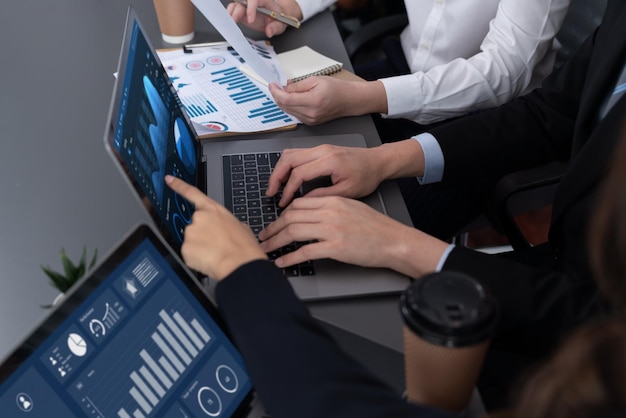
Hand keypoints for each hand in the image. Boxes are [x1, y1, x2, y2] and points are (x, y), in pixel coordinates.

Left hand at [165, 175, 266, 279]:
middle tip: (215, 244)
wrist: (240, 264)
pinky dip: (196, 258)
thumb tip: (225, 229)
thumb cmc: (244, 247)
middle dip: (201, 234)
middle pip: (194, 225)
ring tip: (215, 253)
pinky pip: (188, 253)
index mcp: (213, 209)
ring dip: (199, 247)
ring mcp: (190, 232)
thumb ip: (226, 223)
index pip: (191, 193)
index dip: (178, 185)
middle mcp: (199, 218)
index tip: (168, 180)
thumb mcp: (241, 227)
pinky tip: (209, 260)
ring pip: (191, 241)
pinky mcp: (185, 248)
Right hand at [226, 0, 301, 37]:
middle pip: (242, 1)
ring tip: (229, 23)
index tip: (250, 20)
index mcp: (263, 1)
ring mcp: (246, 8)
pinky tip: (228, 23)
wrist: (275, 18)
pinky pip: (233, 11)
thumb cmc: (278, 18)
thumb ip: (275, 27)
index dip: (251, 8)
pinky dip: (229, 16)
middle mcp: (253, 3)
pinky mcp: (242, 14)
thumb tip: (269, 32)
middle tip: (235, 21)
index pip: (255, 0)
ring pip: (235, 5)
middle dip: (237, 11)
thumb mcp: (280, 24)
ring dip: (231, 13)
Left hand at [258, 196, 448, 276]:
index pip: (298, 204)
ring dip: (276, 242)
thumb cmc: (376, 227)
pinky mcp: (335, 248)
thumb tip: (308, 214)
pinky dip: (289, 258)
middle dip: (273, 228)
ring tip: (266, 249)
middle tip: (264, 237)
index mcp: (333, 200)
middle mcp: (330, 212)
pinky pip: (305, 252)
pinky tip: (282, 263)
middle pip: (291, 216)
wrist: (394, 241)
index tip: (275, 223)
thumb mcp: (351, 207)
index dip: (282, 214)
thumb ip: (330, 207)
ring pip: (294, 232)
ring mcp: (332, 229)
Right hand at [266, 144, 385, 206]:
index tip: (283, 203)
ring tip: (275, 187)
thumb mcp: (347, 192)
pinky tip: (286, 178)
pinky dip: (287, 165)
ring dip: (279, 169)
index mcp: (329, 161)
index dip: (288, 190)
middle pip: (288, 158)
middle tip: (270, 193)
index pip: (299, 173)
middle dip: (276, 176)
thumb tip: (302, 202)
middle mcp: (322, 150)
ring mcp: (320, 147)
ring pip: (290, 153)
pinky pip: (296, 153)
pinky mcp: (319, 149)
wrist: (377, 162)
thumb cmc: (367, 176)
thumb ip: (323, 196)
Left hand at [268, 77, 386, 124]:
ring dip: (283, 101)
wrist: (349, 100)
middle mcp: (310, 114)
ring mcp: (310, 120)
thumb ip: (298, 85)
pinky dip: (290, 106)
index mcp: (312, 101)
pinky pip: (295, 114)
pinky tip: (292, 99)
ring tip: (284, 91)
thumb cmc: (337, 89)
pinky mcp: (310, 123)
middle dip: (277, 96)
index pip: (286, 99)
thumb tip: (284, 88)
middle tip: (275, 86)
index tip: (272, 85)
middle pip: (285, 106)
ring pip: (288, 111)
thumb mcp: (316, 80)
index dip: (276, 92)